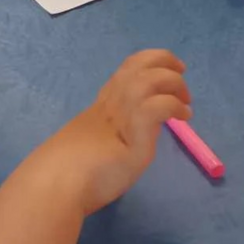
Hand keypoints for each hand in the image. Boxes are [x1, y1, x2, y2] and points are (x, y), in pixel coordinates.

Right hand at [29, 50, 191, 215]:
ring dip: (174, 83)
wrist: (59, 182)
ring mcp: (122, 113)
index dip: (151, 61)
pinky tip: (182, 118)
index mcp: (103, 103)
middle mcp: (113, 100)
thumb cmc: (72, 170)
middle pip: (141, 63)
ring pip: (152, 78)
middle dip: (166, 62)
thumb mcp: (93, 144)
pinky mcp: (133, 130)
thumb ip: (109, 137)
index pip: (128, 68)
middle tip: (182, 77)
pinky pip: (159, 105)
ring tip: (184, 103)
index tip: (168, 69)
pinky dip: (175, 106)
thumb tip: (120, 145)